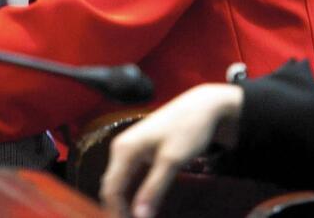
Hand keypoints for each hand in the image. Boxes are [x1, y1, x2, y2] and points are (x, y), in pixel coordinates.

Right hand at [100, 84, 242, 217]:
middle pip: (113, 186)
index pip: (111, 189)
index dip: (118, 213)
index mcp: (124, 149)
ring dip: (127, 201)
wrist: (202, 106)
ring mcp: (130, 147)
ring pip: (121, 182)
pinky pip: (130, 175)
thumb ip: (153, 189)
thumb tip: (139, 216)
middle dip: (120, 209)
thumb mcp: (171, 161)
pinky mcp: (140, 149)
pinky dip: (135, 191)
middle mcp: (121, 148)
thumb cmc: (187, 129)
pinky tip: (146, 203)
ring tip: (141, 217)